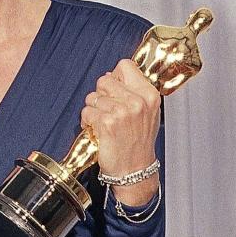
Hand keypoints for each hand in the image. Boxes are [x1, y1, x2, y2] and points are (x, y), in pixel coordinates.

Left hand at [81, 59, 160, 207]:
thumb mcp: (146, 113)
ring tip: (104, 123)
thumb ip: (133, 91)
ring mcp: (122, 112)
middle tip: (107, 111)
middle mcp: (137, 102)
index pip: (125, 65)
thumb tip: (111, 75)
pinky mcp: (107, 123)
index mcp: (149, 95)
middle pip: (104, 80)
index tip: (114, 88)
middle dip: (100, 95)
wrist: (134, 171)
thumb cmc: (138, 143)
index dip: (115, 75)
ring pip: (92, 97)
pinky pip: (86, 112)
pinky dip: (88, 122)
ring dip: (93, 111)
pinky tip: (98, 131)